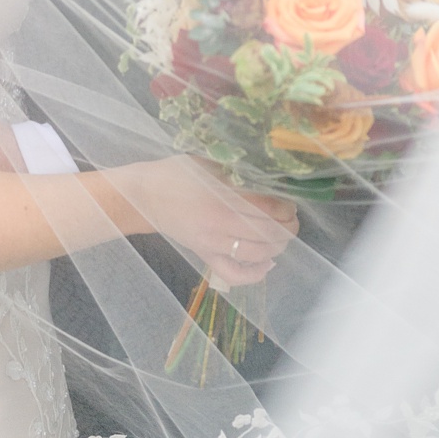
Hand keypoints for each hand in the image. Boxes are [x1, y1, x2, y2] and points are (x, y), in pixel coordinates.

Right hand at [121, 156, 297, 287]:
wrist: (145, 195)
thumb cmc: (178, 173)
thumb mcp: (211, 163)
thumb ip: (240, 172)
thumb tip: (273, 177)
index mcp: (222, 198)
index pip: (268, 209)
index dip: (286, 208)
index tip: (291, 202)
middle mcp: (219, 225)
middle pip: (267, 234)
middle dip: (288, 228)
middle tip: (293, 219)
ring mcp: (211, 244)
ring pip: (256, 254)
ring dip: (277, 247)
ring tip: (284, 235)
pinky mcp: (204, 255)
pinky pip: (233, 274)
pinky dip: (254, 274)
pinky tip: (266, 264)